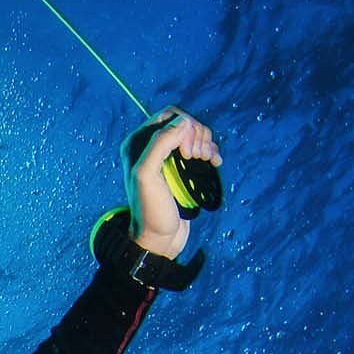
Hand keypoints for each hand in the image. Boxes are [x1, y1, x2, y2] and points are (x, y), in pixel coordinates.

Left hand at [126, 106, 221, 259]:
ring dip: (206, 144)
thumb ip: (160, 144)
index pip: (169, 115)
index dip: (185, 127)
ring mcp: (168, 157)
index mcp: (137, 143)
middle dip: (197, 135)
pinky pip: (202, 148)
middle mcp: (151, 147)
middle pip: (185, 123)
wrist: (159, 238)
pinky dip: (211, 151)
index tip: (187, 152)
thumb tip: (184, 121)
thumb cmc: (150, 209)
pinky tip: (216, 162)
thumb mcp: (147, 175)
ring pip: (195, 135)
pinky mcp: (182, 168)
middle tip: (196, 158)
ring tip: (207, 161)